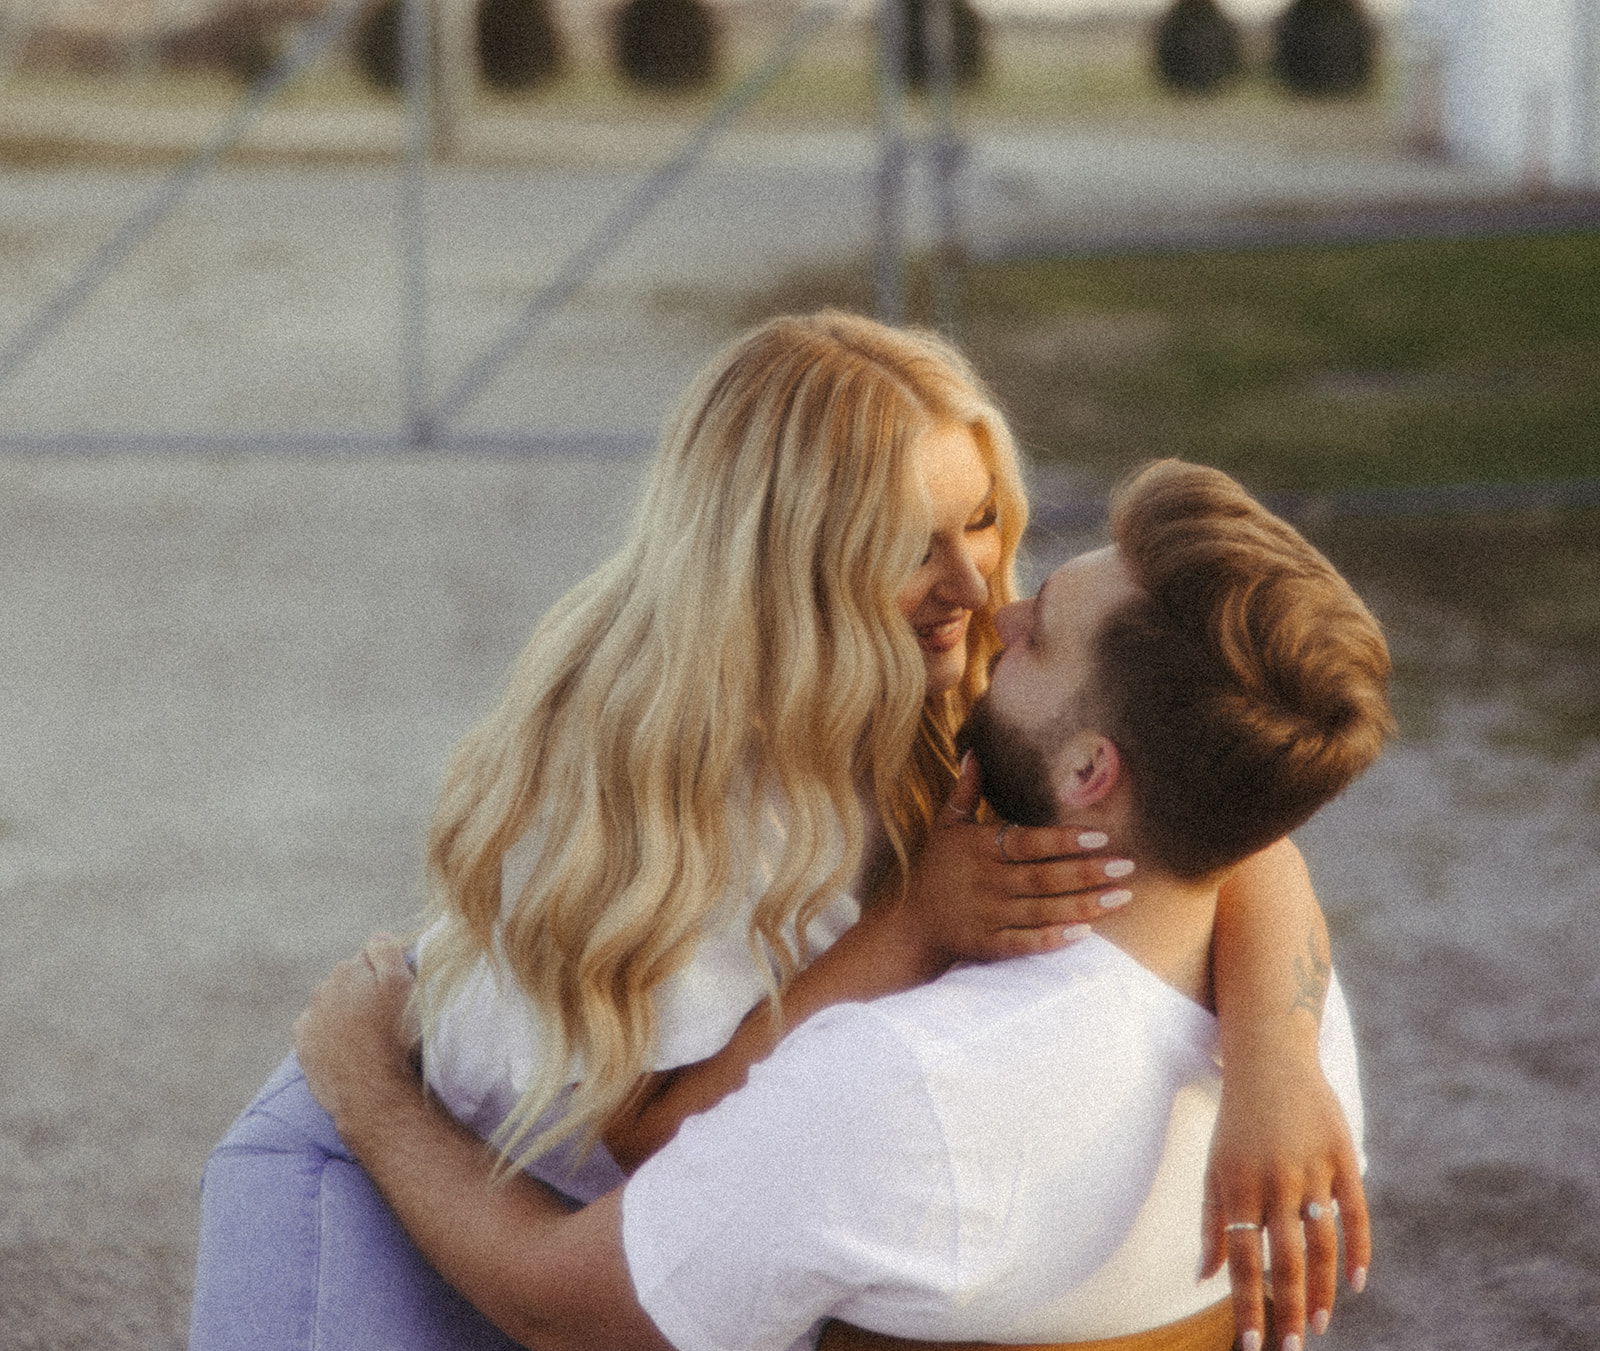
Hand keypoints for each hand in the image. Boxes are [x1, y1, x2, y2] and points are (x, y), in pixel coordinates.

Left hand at [293, 934, 422, 1145]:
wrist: (371, 1091)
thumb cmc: (394, 1037)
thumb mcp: (403, 986)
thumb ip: (387, 953)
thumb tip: (376, 936)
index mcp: (348, 970)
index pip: (371, 957)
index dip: (388, 972)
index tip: (399, 992)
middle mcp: (323, 989)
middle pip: (349, 980)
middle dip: (364, 990)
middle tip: (387, 1015)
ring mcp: (311, 1019)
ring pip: (331, 1005)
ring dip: (346, 1012)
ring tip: (369, 1035)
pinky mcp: (304, 1045)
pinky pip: (316, 1030)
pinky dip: (329, 1033)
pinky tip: (347, 1046)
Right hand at [897, 753, 1134, 963]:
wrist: (911, 925)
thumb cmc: (935, 869)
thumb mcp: (945, 827)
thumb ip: (965, 792)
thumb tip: (974, 752)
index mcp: (977, 849)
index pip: (1026, 842)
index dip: (1063, 840)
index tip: (1100, 837)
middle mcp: (984, 882)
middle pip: (1042, 878)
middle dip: (1086, 872)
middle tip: (1126, 865)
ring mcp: (987, 916)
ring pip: (1042, 911)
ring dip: (1085, 905)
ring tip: (1121, 896)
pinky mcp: (988, 945)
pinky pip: (1026, 943)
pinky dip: (1054, 939)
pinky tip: (1086, 932)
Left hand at [1200, 1050, 1370, 1349]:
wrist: (1269, 1060)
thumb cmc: (1236, 1123)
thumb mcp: (1214, 1168)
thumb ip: (1211, 1224)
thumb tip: (1203, 1279)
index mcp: (1237, 1184)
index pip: (1242, 1258)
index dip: (1248, 1304)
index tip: (1253, 1345)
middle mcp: (1274, 1179)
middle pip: (1285, 1258)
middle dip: (1288, 1308)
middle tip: (1292, 1347)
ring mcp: (1311, 1168)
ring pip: (1322, 1243)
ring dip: (1322, 1289)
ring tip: (1320, 1324)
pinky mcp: (1342, 1155)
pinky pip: (1355, 1212)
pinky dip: (1359, 1250)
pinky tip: (1356, 1283)